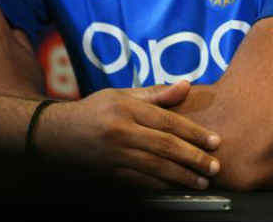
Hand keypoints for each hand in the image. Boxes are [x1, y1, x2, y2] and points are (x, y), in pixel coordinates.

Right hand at [35, 81, 221, 190]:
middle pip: (165, 147)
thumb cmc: (95, 110)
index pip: (167, 121)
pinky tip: (177, 187)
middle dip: (193, 158)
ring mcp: (114, 155)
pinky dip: (161, 185)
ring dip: (182, 176)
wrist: (57, 134)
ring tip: (202, 181)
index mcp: (126, 109)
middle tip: (214, 167)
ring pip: (155, 168)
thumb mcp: (122, 95)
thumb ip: (155, 94)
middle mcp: (121, 132)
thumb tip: (186, 85)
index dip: (194, 133)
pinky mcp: (110, 172)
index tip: (215, 141)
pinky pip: (140, 181)